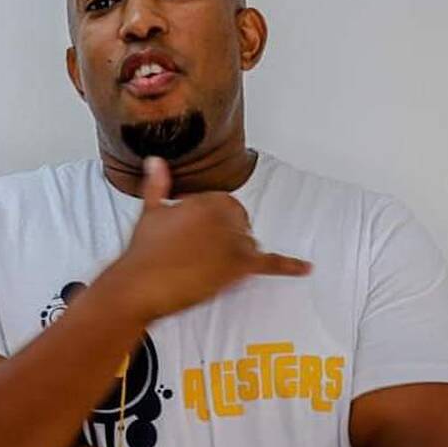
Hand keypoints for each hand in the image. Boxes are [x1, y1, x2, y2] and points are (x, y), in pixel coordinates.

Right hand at [113, 155, 312, 320]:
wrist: (141, 284)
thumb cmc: (144, 251)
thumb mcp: (150, 211)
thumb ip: (158, 184)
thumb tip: (156, 162)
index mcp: (207, 200)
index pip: (223, 205)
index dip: (208, 221)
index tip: (193, 231)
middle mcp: (226, 217)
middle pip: (239, 225)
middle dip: (223, 235)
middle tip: (198, 250)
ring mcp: (235, 242)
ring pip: (248, 244)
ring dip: (235, 252)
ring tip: (208, 263)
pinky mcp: (239, 267)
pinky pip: (270, 264)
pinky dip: (290, 266)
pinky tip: (306, 267)